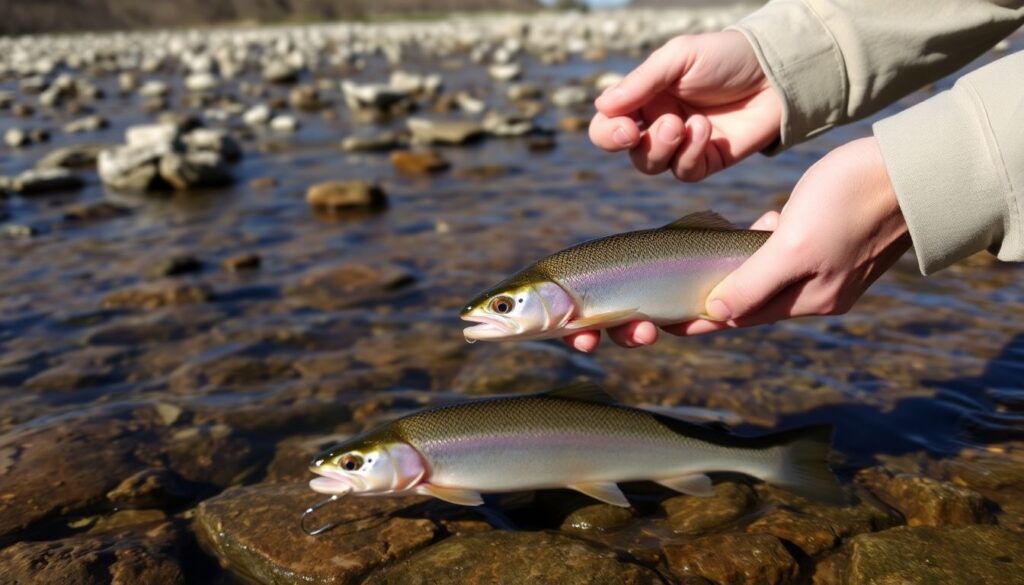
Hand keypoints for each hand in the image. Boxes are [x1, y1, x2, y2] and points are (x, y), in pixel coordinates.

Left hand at [565, 137, 910, 350]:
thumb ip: (754, 282)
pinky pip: (791, 254)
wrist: (913, 170)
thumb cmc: (850, 201)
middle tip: (676, 290)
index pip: (741, 317)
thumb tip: (718, 315)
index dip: (702, 319)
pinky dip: (771, 242)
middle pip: (754, 299)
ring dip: (744, 265)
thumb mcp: (793, 245)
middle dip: (718, 294)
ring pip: (771, 275)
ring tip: (714, 255)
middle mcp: (820, 292)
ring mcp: (832, 269)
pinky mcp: (838, 244)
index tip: (665, 324)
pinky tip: (766, 222)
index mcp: (809, 299)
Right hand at [589, 31, 781, 181]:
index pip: (608, 123)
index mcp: (644, 97)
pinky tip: (704, 129)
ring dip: (660, 147)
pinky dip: (689, 153)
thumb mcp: (680, 57)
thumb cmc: (726, 56)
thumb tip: (603, 106)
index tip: (623, 127)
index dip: (607, 132)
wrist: (775, 71)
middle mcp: (657, 123)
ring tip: (681, 123)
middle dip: (626, 144)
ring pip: (651, 164)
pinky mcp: (706, 161)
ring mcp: (681, 145)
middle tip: (635, 133)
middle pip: (625, 150)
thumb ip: (643, 81)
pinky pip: (683, 171)